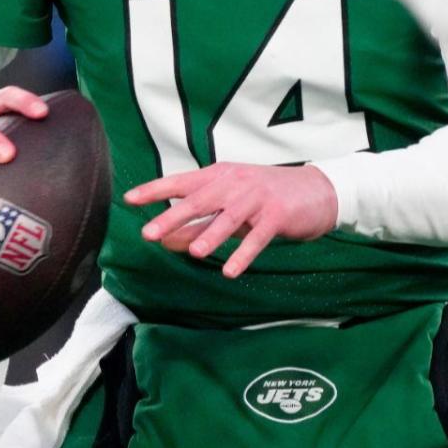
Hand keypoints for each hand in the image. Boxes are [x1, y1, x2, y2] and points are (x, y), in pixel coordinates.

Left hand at [124, 163, 338, 278]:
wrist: (317, 190)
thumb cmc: (266, 198)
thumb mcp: (231, 206)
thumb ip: (200, 222)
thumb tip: (166, 240)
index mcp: (220, 176)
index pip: (182, 181)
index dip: (156, 189)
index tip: (130, 199)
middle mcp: (235, 183)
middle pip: (200, 199)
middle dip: (173, 216)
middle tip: (150, 233)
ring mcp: (257, 198)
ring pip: (229, 217)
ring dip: (211, 235)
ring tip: (193, 252)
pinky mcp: (278, 215)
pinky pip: (258, 237)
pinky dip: (244, 254)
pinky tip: (231, 271)